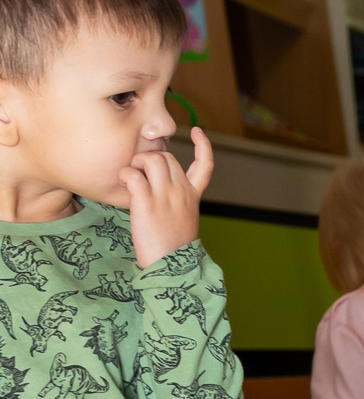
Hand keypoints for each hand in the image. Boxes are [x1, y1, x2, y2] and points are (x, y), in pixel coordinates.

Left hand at [122, 128, 211, 268]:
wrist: (172, 266)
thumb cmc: (172, 246)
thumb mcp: (183, 220)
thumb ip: (176, 200)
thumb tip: (155, 186)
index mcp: (193, 196)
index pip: (205, 165)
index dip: (203, 145)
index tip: (198, 132)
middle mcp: (181, 192)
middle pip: (167, 156)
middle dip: (150, 158)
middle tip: (140, 174)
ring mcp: (165, 196)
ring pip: (151, 159)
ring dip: (136, 163)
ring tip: (131, 180)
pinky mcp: (145, 202)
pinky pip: (131, 174)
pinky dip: (124, 176)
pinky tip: (123, 187)